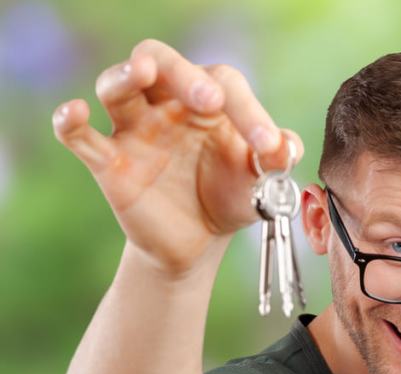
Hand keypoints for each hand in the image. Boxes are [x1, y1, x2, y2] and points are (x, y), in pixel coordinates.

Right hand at [53, 39, 304, 275]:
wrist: (200, 242)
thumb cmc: (230, 196)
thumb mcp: (261, 182)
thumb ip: (276, 161)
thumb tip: (286, 147)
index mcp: (210, 102)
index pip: (224, 85)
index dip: (248, 111)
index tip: (268, 148)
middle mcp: (168, 105)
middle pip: (163, 62)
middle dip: (184, 74)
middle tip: (210, 100)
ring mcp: (135, 130)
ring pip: (117, 86)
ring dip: (126, 75)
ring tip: (142, 72)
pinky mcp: (109, 162)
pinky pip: (80, 135)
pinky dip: (71, 121)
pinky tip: (75, 113)